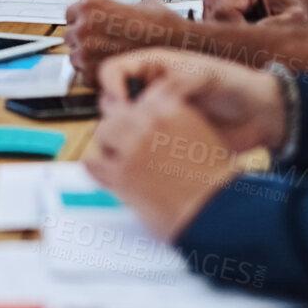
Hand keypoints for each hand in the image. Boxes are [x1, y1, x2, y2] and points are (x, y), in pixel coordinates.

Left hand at [65, 0, 187, 81]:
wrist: (178, 45)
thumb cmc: (160, 22)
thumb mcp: (135, 3)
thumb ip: (116, 8)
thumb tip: (114, 12)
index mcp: (89, 5)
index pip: (70, 14)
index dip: (83, 20)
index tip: (95, 26)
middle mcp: (82, 27)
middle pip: (70, 35)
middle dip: (84, 39)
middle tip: (105, 42)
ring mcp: (85, 52)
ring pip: (75, 56)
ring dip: (88, 57)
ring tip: (112, 56)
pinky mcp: (92, 74)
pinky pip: (85, 74)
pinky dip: (96, 74)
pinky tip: (116, 68)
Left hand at [82, 77, 237, 239]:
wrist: (215, 213)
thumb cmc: (214, 180)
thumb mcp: (201, 134)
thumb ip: (174, 120)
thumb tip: (155, 121)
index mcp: (170, 106)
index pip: (136, 95)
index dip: (134, 110)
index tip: (133, 120)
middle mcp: (148, 121)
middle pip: (114, 111)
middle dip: (118, 127)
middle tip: (125, 144)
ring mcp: (132, 146)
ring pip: (102, 132)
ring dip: (109, 146)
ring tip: (121, 162)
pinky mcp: (121, 173)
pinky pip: (92, 163)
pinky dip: (97, 170)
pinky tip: (109, 176)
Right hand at [95, 49, 286, 156]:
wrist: (262, 115)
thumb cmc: (236, 86)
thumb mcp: (207, 76)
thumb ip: (178, 82)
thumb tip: (148, 99)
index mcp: (153, 67)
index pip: (113, 71)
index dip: (111, 86)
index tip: (124, 105)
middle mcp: (148, 90)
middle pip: (110, 100)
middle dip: (117, 115)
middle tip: (137, 129)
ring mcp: (155, 115)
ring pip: (122, 126)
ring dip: (128, 136)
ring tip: (148, 145)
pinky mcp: (164, 138)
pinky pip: (141, 145)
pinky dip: (141, 151)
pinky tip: (157, 158)